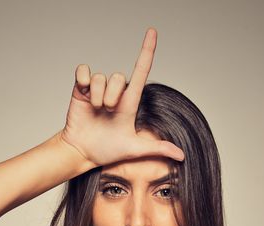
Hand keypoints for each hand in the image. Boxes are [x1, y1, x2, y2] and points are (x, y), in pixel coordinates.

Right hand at [59, 27, 184, 170]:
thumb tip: (182, 155)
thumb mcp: (135, 149)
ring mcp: (97, 90)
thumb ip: (157, 148)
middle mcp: (115, 93)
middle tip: (108, 111)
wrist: (82, 153)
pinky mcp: (81, 89)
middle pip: (119, 77)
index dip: (147, 51)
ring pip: (101, 77)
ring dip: (98, 95)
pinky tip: (84, 94)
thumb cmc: (107, 150)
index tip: (152, 32)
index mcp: (129, 102)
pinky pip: (84, 71)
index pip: (141, 71)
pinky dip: (83, 81)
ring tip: (95, 109)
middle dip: (112, 96)